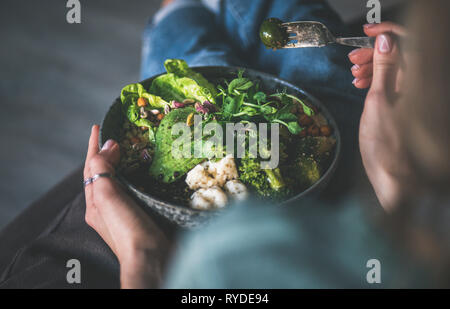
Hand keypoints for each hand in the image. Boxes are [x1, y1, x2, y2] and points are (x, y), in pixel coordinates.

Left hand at [84, 125, 167, 287]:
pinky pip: (135, 188)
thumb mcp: (107, 198)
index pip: (91, 167)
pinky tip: (146, 172)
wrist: (149, 257)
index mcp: (95, 202)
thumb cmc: (127, 229)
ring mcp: (124, 211)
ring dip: (122, 163)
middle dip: (106, 153)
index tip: (98, 127)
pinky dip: (137, 175)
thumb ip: (103, 170)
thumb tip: (109, 145)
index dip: (93, 146)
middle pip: (103, 173)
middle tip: (117, 135)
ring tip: (131, 148)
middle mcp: (106, 206)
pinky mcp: (141, 213)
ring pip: (120, 180)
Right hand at [357, 25, 417, 210]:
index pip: (409, 42)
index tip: (368, 34)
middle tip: (353, 60)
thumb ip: (384, 68)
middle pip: (401, 54)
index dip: (388, 33)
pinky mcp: (407, 107)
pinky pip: (394, 83)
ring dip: (374, 67)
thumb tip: (387, 41)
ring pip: (395, 69)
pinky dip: (378, 81)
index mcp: (419, 81)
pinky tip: (362, 86)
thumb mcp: (379, 102)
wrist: (393, 178)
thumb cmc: (385, 147)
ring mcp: (414, 97)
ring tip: (354, 76)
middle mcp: (421, 86)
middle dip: (376, 52)